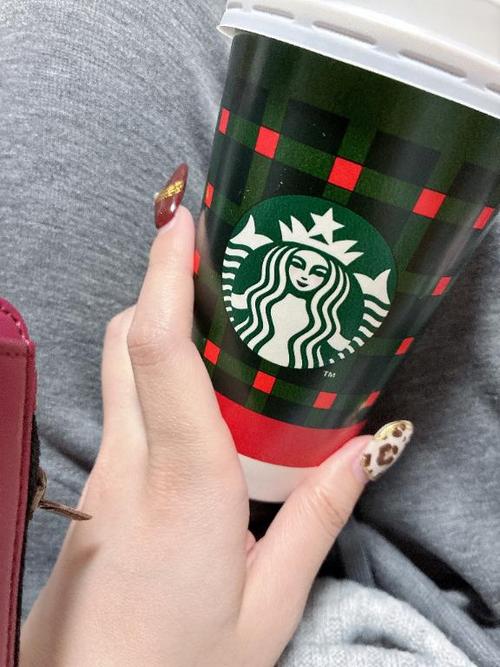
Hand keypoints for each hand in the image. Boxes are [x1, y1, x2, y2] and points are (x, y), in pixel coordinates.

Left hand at [21, 206, 407, 666]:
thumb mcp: (268, 608)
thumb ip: (315, 521)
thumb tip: (361, 453)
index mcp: (187, 485)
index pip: (160, 351)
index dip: (165, 274)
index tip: (182, 224)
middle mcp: (131, 467)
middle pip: (125, 341)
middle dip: (159, 287)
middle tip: (210, 270)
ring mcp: (100, 480)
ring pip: (114, 372)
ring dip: (154, 333)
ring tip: (212, 331)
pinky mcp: (91, 496)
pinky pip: (116, 414)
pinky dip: (146, 385)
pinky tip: (189, 407)